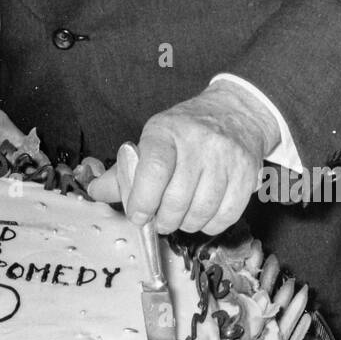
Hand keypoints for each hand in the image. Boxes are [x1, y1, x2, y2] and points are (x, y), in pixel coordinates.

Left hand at [88, 81, 279, 235]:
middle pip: (178, 198)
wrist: (234, 114)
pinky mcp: (247, 174)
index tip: (138, 215)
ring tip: (180, 218)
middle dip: (163, 220)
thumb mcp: (151, 140)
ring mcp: (226, 158)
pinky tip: (201, 215)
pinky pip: (226, 216)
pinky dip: (209, 225)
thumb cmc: (184, 133)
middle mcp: (199, 142)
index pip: (154, 169)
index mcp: (166, 131)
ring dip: (186, 224)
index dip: (143, 200)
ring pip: (202, 211)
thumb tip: (93, 192)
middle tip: (159, 221)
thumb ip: (122, 171)